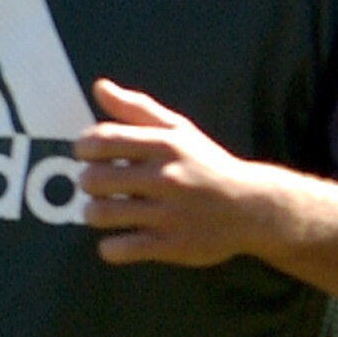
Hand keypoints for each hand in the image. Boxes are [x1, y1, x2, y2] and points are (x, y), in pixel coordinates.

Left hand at [74, 80, 284, 268]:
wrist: (254, 208)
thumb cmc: (208, 166)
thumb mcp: (179, 131)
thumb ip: (137, 109)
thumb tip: (99, 87)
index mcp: (166, 146)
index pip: (101, 139)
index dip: (83, 148)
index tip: (89, 155)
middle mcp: (166, 178)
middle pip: (93, 179)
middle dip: (89, 183)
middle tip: (100, 186)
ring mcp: (169, 214)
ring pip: (101, 214)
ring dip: (95, 214)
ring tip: (107, 212)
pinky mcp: (172, 246)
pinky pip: (120, 249)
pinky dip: (111, 248)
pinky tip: (121, 239)